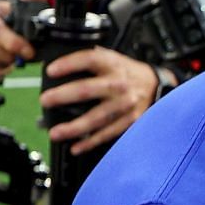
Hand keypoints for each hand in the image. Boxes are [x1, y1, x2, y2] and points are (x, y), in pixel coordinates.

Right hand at [0, 0, 35, 78]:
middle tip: (23, 50)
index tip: (30, 52)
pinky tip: (1, 61)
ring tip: (9, 53)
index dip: (16, 44)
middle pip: (1, 55)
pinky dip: (0, 70)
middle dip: (17, 55)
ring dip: (9, 63)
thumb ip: (24, 2)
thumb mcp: (1, 5)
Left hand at [41, 47, 160, 153]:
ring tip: (55, 133)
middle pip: (88, 89)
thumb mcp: (114, 58)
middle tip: (45, 100)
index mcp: (113, 65)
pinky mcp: (129, 121)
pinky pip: (108, 133)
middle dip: (63, 96)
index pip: (90, 59)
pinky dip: (91, 142)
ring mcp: (124, 105)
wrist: (158, 87)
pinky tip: (76, 146)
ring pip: (96, 117)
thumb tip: (61, 63)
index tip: (51, 71)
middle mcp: (119, 84)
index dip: (69, 64)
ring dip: (74, 127)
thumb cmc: (129, 73)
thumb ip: (92, 59)